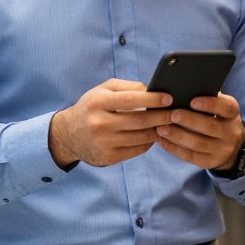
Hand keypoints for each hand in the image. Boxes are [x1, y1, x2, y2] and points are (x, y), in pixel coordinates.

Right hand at [49, 79, 173, 167]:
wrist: (68, 135)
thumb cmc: (91, 107)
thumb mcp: (102, 90)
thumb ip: (127, 87)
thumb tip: (152, 90)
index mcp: (98, 102)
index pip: (131, 100)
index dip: (153, 99)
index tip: (169, 98)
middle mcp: (100, 123)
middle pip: (140, 121)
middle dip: (162, 116)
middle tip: (177, 113)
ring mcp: (104, 142)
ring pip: (141, 137)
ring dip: (158, 130)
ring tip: (170, 124)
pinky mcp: (109, 157)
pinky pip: (137, 149)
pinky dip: (149, 142)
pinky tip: (155, 135)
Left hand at [155, 93, 244, 170]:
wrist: (233, 147)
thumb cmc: (218, 119)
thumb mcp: (220, 108)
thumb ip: (208, 98)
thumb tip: (184, 86)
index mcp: (232, 115)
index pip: (226, 108)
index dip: (210, 104)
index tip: (193, 101)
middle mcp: (230, 133)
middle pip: (210, 127)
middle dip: (189, 120)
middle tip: (172, 115)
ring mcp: (221, 150)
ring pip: (198, 144)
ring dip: (177, 136)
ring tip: (161, 128)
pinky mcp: (210, 162)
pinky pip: (190, 156)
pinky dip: (174, 148)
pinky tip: (162, 140)